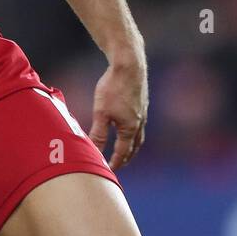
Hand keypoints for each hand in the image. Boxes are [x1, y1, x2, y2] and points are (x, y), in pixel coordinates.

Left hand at [89, 54, 147, 170]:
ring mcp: (143, 112)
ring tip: (125, 149)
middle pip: (134, 146)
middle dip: (126, 157)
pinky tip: (127, 126)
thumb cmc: (114, 88)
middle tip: (118, 165)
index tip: (110, 171)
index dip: (115, 162)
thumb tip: (94, 152)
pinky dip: (133, 132)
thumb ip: (98, 134)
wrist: (129, 65)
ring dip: (131, 145)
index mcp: (130, 128)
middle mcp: (139, 123)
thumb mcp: (101, 113)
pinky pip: (139, 123)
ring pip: (138, 135)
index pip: (123, 152)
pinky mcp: (142, 102)